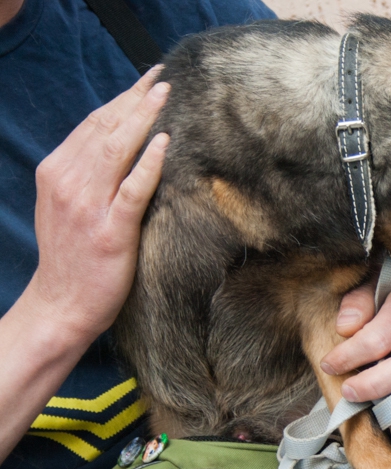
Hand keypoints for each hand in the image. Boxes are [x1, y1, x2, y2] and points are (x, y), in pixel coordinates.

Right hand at [26, 67, 168, 344]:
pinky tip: (164, 144)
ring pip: (116, 150)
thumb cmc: (73, 256)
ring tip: (165, 95)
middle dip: (135, 99)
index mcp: (57, 172)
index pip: (93, 125)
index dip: (122, 99)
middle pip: (105, 129)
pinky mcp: (110, 232)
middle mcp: (68, 182)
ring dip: (143, 119)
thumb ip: (89, 176)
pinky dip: (147, 164)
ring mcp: (88, 206)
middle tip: (163, 75)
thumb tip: (123, 147)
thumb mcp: (70, 206)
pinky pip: (132, 190)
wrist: (61, 305)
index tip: (147, 80)